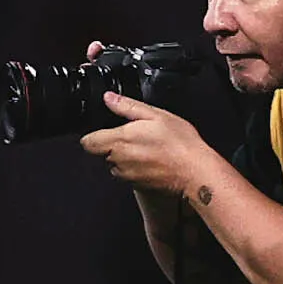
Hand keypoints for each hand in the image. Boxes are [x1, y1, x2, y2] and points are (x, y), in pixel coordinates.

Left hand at [78, 92, 219, 200]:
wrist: (195, 172)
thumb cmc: (180, 144)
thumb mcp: (156, 115)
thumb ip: (127, 106)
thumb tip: (109, 98)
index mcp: (119, 141)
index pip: (88, 142)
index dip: (93, 135)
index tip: (104, 130)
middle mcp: (118, 160)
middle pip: (101, 152)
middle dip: (111, 144)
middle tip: (134, 136)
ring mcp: (127, 175)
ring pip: (114, 164)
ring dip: (123, 156)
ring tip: (147, 148)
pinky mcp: (136, 185)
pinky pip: (127, 174)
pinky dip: (134, 167)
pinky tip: (152, 160)